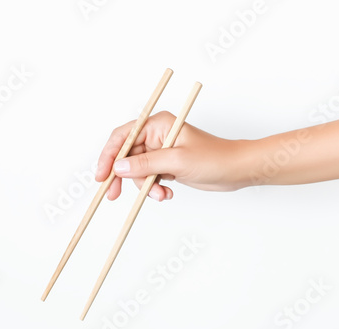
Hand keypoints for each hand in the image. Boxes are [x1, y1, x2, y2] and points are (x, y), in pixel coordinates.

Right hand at [95, 111, 249, 200]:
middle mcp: (156, 135)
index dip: (109, 156)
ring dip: (144, 186)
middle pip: (126, 156)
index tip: (101, 175)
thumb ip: (145, 164)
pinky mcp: (165, 165)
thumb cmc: (214, 158)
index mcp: (157, 124)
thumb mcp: (176, 161)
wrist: (236, 170)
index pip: (122, 137)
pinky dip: (154, 188)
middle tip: (114, 195)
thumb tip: (118, 168)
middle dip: (123, 177)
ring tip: (161, 194)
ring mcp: (160, 151)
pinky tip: (167, 193)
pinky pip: (149, 178)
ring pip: (136, 171)